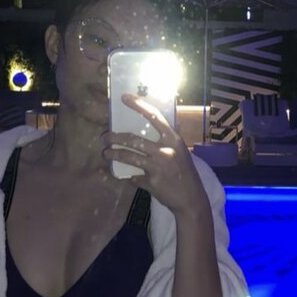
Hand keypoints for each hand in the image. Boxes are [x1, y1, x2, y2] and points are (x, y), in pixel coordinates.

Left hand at [102, 94, 208, 217]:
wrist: (191, 199)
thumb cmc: (184, 172)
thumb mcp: (179, 152)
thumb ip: (165, 140)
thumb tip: (145, 128)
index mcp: (174, 139)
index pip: (155, 116)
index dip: (139, 105)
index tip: (124, 98)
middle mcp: (166, 151)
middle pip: (133, 139)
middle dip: (115, 138)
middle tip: (105, 138)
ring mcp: (158, 167)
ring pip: (128, 156)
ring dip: (114, 154)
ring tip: (106, 154)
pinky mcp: (152, 182)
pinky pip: (133, 176)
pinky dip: (126, 176)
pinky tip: (122, 175)